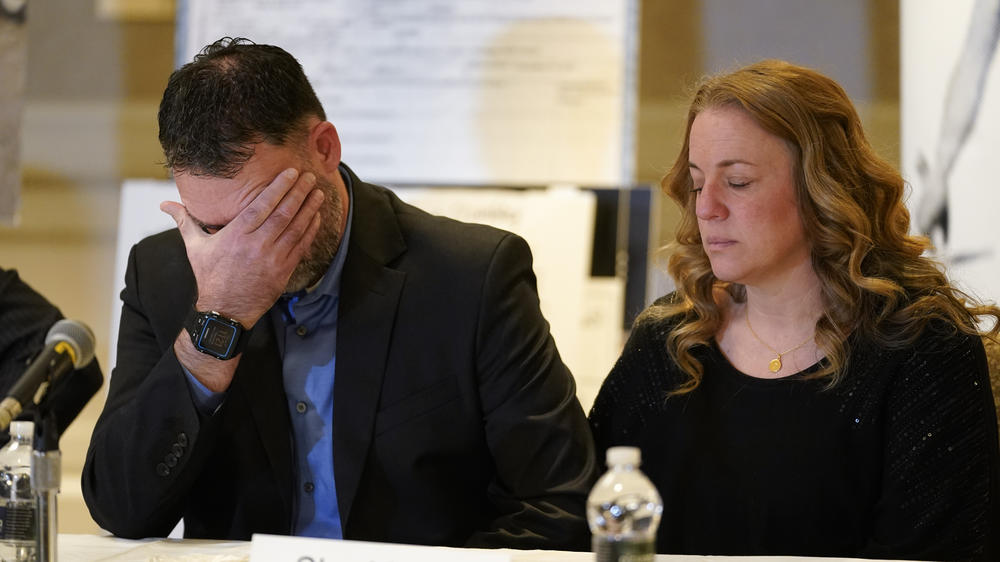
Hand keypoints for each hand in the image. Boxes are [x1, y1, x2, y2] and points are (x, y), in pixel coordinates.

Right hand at [161, 168, 323, 327]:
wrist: (224, 312)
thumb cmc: (210, 277)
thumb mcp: (195, 248)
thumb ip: (184, 221)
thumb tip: (164, 205)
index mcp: (236, 235)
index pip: (262, 205)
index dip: (278, 187)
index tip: (291, 173)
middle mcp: (256, 245)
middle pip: (283, 213)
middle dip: (298, 192)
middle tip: (310, 176)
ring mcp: (272, 259)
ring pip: (296, 228)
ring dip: (309, 208)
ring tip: (318, 192)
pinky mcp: (283, 271)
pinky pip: (301, 246)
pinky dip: (310, 230)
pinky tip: (316, 217)